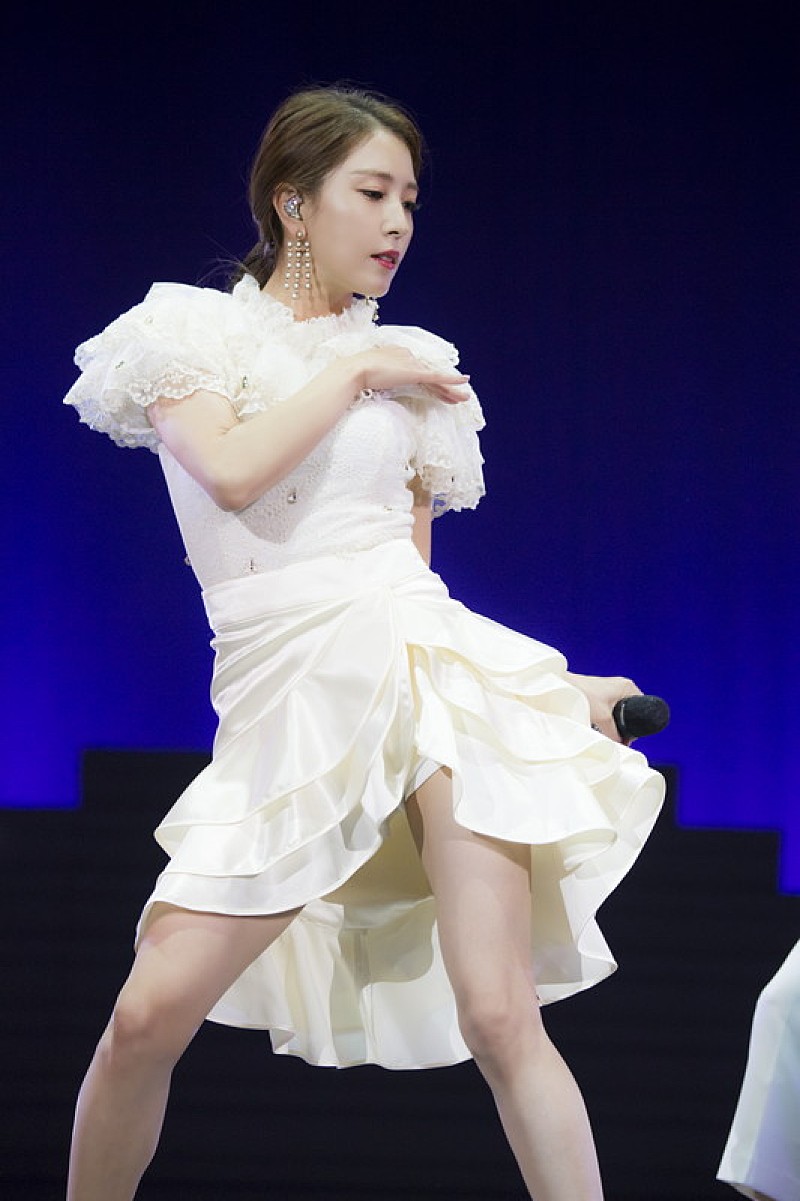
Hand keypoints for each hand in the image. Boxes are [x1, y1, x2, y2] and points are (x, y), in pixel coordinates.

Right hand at [350, 346, 470, 404]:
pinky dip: (451, 379)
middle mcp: (409, 357)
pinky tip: (464, 381)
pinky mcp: (415, 372)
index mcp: (399, 356)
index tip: (436, 393)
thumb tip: (379, 382)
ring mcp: (412, 365)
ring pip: (436, 379)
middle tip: (455, 398)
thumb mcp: (371, 373)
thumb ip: (380, 375)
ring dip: (450, 390)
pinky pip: (437, 377)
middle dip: (443, 389)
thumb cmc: (357, 373)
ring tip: (464, 397)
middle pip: (430, 376)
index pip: (419, 373)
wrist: (355, 370)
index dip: (429, 385)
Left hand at [565, 672, 642, 744]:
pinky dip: (606, 718)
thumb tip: (619, 745)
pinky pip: (609, 709)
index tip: (630, 736)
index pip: (643, 707)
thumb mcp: (603, 718)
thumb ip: (614, 733)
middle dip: (626, 725)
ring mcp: (610, 689)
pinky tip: (599, 726)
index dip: (638, 724)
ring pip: (619, 711)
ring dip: (614, 723)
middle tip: (619, 738)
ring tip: (608, 733)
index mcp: (628, 687)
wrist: (562, 686)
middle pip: (631, 711)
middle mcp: (621, 686)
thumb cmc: (582, 695)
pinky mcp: (599, 694)